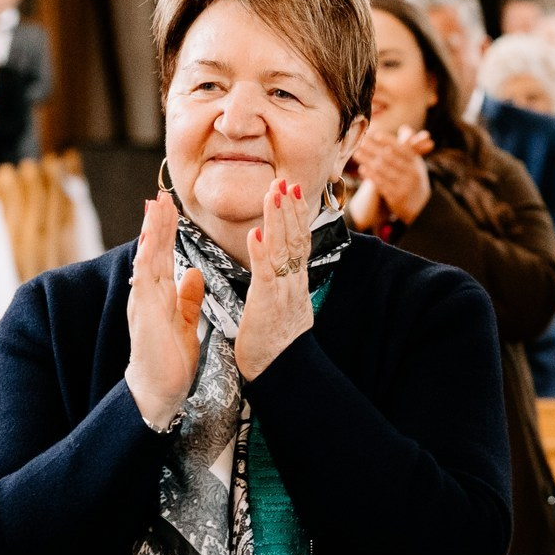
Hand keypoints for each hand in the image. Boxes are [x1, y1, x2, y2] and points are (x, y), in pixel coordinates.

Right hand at [124, 193, 206, 430]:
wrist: (159, 390)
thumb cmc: (170, 359)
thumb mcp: (186, 321)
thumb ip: (188, 297)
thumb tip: (194, 272)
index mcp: (158, 294)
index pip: (161, 254)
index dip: (165, 230)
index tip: (170, 205)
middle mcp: (146, 293)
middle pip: (151, 249)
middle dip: (157, 221)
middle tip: (161, 194)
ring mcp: (142, 302)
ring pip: (145, 257)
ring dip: (150, 231)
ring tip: (156, 205)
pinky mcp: (143, 314)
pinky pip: (143, 280)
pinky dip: (146, 258)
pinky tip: (148, 240)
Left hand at [234, 177, 316, 381]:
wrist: (282, 372)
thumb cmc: (276, 343)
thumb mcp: (284, 306)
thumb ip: (282, 284)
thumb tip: (282, 268)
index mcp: (295, 282)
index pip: (299, 242)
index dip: (296, 216)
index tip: (292, 192)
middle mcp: (293, 282)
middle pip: (295, 238)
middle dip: (289, 209)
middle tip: (285, 182)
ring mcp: (283, 291)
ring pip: (283, 249)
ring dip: (278, 220)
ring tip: (274, 194)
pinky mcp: (267, 304)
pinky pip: (265, 274)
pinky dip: (261, 252)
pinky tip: (255, 234)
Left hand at [350, 128, 432, 227]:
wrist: (420, 206)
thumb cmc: (414, 179)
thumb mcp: (416, 163)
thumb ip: (410, 146)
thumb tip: (405, 128)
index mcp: (416, 163)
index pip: (402, 149)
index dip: (389, 141)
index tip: (376, 135)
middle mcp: (411, 174)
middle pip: (389, 158)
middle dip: (374, 149)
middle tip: (361, 142)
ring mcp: (404, 186)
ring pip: (382, 170)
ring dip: (368, 160)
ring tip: (357, 154)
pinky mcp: (396, 197)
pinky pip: (380, 183)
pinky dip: (370, 175)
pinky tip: (362, 169)